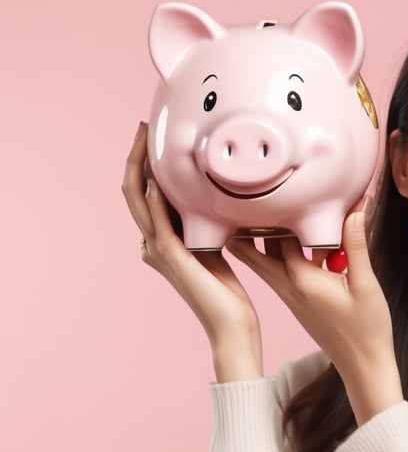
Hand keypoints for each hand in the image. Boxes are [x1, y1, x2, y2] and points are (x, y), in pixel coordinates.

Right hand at [122, 123, 262, 380]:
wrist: (230, 324)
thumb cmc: (227, 292)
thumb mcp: (214, 247)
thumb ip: (203, 227)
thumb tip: (210, 202)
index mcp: (160, 241)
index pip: (144, 194)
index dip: (144, 164)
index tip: (152, 138)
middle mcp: (152, 244)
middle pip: (134, 191)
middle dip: (136, 157)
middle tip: (142, 127)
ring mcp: (160, 252)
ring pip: (138, 202)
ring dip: (139, 168)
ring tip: (143, 141)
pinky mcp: (174, 260)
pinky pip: (159, 225)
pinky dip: (156, 202)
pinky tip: (157, 182)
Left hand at [226, 201, 403, 423]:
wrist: (363, 366)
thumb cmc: (368, 329)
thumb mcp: (366, 284)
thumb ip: (357, 245)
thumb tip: (354, 210)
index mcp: (302, 280)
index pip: (276, 237)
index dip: (270, 210)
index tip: (258, 187)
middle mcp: (289, 287)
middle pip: (255, 250)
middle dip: (246, 225)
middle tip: (237, 195)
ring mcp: (291, 296)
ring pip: (264, 261)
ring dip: (261, 237)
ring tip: (257, 208)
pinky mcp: (298, 302)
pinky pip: (280, 270)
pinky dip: (279, 252)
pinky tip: (293, 237)